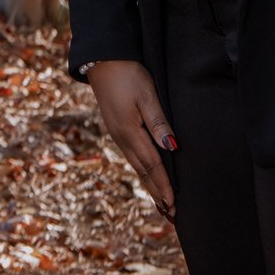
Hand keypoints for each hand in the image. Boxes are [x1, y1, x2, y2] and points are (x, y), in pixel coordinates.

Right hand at [85, 60, 175, 221]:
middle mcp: (122, 138)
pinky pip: (132, 155)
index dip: (164, 186)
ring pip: (136, 165)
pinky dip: (142, 170)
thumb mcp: (147, 95)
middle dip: (156, 192)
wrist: (101, 59)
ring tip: (160, 202)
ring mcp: (117, 133)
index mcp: (130, 132)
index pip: (152, 165)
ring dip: (149, 184)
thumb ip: (159, 122)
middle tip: (170, 215)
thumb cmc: (127, 74)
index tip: (174, 205)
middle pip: (142, 171)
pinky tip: (146, 173)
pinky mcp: (116, 127)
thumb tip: (171, 148)